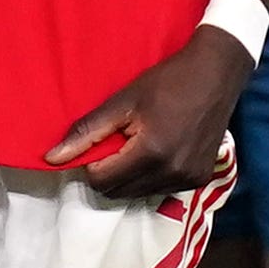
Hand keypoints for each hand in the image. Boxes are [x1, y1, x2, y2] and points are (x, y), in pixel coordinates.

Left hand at [44, 29, 247, 198]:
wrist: (217, 73)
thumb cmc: (167, 81)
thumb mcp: (123, 100)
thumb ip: (86, 132)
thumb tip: (51, 158)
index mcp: (151, 153)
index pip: (102, 181)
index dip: (92, 164)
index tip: (100, 142)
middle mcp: (172, 173)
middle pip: (119, 192)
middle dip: (110, 172)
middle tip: (118, 142)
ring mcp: (189, 180)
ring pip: (140, 194)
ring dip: (131, 176)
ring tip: (140, 144)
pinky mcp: (201, 179)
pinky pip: (162, 190)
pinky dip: (152, 176)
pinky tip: (160, 150)